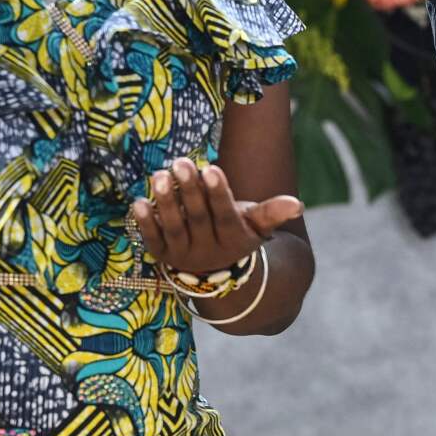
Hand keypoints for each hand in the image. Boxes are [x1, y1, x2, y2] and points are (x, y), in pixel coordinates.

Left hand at [131, 159, 303, 275]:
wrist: (216, 273)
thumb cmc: (236, 233)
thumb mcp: (255, 225)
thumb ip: (272, 212)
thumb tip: (298, 205)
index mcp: (233, 239)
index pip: (224, 215)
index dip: (217, 193)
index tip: (210, 168)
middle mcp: (208, 251)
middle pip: (197, 218)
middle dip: (189, 190)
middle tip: (181, 162)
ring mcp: (183, 255)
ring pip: (173, 228)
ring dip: (165, 203)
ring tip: (159, 175)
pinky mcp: (162, 256)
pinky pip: (153, 240)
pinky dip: (145, 223)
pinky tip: (138, 202)